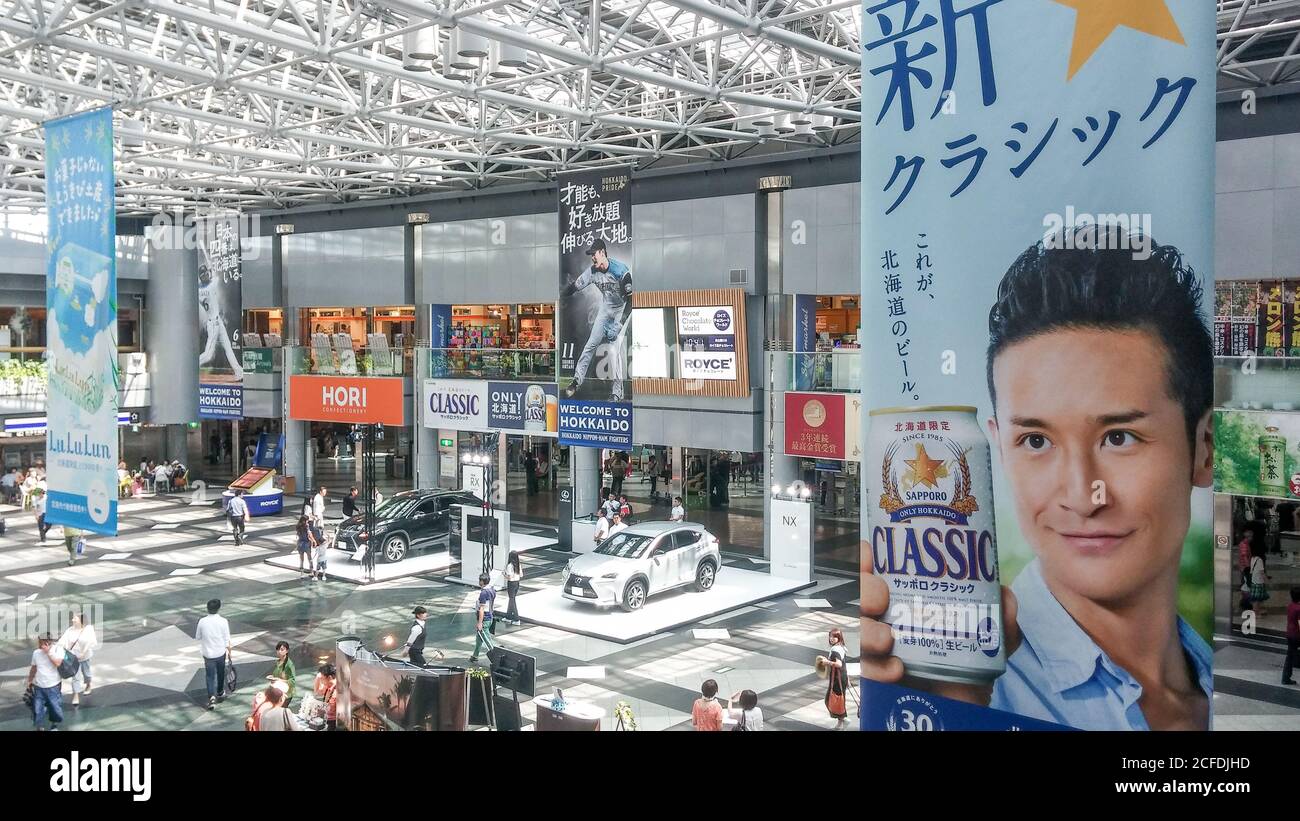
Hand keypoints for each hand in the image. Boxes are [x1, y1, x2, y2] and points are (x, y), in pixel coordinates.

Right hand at [859, 566, 1020, 706]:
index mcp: (906, 605)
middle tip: (881, 598)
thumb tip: (1004, 594)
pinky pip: (862, 670)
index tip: (871, 556)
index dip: (865, 559)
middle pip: (856, 596)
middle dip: (863, 589)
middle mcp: (885, 624)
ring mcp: (875, 653)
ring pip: (852, 631)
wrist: (959, 715)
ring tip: (886, 640)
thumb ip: (1000, 622)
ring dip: (866, 630)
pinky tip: (896, 670)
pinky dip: (877, 668)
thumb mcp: (988, 646)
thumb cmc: (965, 676)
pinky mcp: (872, 681)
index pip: (875, 573)